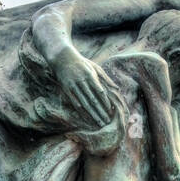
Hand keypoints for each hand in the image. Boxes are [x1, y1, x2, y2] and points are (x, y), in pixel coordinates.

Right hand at [31, 8, 115, 129]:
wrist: (62, 58)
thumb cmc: (82, 63)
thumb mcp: (95, 67)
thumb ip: (106, 78)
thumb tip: (117, 88)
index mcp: (90, 75)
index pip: (100, 91)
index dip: (106, 102)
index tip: (111, 110)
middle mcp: (82, 81)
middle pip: (93, 100)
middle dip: (100, 111)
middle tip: (107, 121)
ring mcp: (73, 86)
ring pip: (84, 103)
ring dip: (92, 114)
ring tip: (99, 122)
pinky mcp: (66, 89)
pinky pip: (75, 103)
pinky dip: (81, 112)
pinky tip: (87, 118)